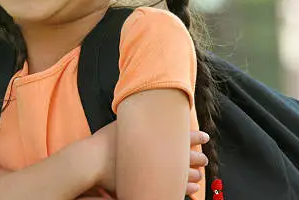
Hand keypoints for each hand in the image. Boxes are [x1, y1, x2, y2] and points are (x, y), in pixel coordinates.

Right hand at [83, 125, 208, 196]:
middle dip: (197, 158)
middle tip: (205, 158)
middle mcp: (158, 153)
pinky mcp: (150, 184)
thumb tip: (141, 108)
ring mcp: (155, 171)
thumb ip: (136, 119)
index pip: (182, 136)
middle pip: (185, 156)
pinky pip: (174, 189)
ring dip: (193, 174)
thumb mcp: (122, 123)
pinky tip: (192, 190)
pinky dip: (184, 188)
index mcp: (154, 136)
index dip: (195, 136)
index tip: (205, 137)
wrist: (93, 161)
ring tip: (200, 175)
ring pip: (183, 175)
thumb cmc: (105, 142)